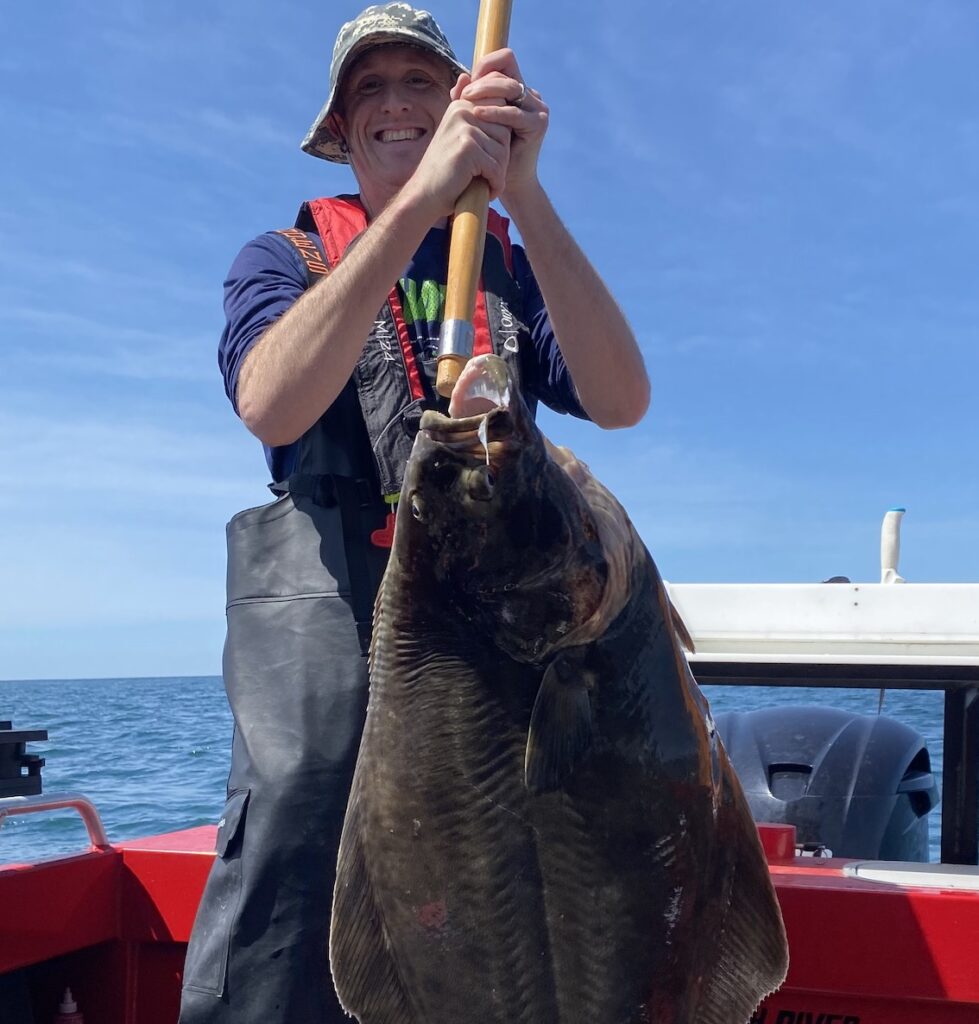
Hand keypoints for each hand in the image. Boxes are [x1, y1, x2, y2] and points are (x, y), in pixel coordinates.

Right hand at [404, 87, 512, 216]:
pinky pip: (496, 167)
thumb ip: (466, 111)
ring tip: (484, 183)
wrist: (424, 196)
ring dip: (498, 174)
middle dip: (501, 159)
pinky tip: (485, 191)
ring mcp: (465, 128)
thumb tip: (466, 75)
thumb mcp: (454, 135)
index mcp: (461, 106)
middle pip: (504, 133)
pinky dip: (495, 184)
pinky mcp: (468, 148)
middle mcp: (462, 112)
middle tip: (487, 175)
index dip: (498, 141)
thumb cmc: (444, 171)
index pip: (499, 114)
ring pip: (502, 151)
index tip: (485, 159)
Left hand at [457, 48, 547, 204]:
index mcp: (517, 91)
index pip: (503, 61)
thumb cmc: (488, 152)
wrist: (505, 183)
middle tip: (465, 92)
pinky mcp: (538, 124)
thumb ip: (469, 99)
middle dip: (483, 78)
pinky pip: (513, 113)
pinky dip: (495, 112)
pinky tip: (478, 114)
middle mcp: (530, 96)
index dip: (484, 66)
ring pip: (511, 86)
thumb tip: (461, 76)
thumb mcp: (476, 120)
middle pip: (507, 68)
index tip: (466, 83)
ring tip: (467, 101)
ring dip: (487, 90)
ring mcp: (537, 108)